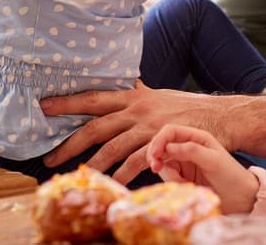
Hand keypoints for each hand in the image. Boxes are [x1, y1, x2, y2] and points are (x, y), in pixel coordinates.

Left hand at [40, 82, 234, 183]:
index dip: (68, 102)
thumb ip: (141, 92)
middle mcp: (138, 110)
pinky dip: (124, 174)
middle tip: (49, 156)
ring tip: (78, 175)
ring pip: (113, 147)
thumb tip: (128, 83)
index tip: (45, 106)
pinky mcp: (163, 143)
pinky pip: (137, 162)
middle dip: (69, 141)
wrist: (221, 115)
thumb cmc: (189, 107)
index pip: (95, 98)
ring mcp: (150, 127)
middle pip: (96, 126)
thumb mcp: (160, 94)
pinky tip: (114, 183)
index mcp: (134, 97)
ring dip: (93, 163)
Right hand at [147, 124, 258, 213]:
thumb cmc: (231, 175)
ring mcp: (184, 164)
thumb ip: (191, 151)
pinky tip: (187, 187)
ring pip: (163, 165)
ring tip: (185, 184)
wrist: (241, 199)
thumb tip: (168, 147)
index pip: (170, 132)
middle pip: (161, 148)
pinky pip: (169, 179)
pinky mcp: (182, 179)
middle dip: (156, 157)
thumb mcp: (214, 160)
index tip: (155, 155)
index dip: (159, 140)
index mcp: (196, 137)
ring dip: (168, 175)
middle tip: (156, 168)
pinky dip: (173, 183)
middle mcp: (187, 148)